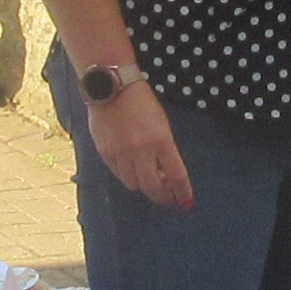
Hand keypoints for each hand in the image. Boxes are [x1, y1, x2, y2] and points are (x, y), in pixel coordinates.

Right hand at [87, 79, 191, 211]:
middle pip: (152, 187)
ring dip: (144, 187)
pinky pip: (118, 175)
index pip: (176, 176)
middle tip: (168, 198)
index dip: (182, 192)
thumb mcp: (162, 123)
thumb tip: (166, 174)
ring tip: (150, 182)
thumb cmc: (142, 102)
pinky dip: (128, 177)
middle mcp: (140, 150)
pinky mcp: (104, 153)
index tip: (186, 202)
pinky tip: (133, 171)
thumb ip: (165, 150)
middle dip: (162, 197)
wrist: (111, 87)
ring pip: (133, 184)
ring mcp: (120, 153)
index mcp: (160, 141)